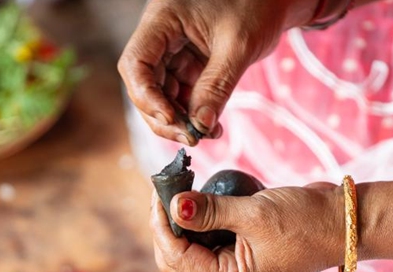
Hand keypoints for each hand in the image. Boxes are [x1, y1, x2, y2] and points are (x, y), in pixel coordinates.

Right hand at [118, 0, 317, 144]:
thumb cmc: (258, 4)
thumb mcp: (238, 45)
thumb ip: (216, 86)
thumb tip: (200, 126)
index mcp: (163, 19)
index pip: (135, 64)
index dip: (146, 96)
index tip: (170, 119)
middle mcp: (161, 36)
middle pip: (144, 84)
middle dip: (163, 115)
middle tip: (190, 137)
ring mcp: (174, 51)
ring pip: (161, 95)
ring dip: (178, 120)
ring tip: (205, 134)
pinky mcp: (188, 64)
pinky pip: (182, 95)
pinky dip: (193, 114)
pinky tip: (211, 126)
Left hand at [150, 184, 342, 271]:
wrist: (347, 221)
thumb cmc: (307, 221)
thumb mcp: (255, 213)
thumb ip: (210, 210)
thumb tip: (173, 204)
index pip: (178, 260)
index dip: (162, 227)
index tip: (159, 192)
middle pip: (178, 259)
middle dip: (167, 226)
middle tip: (165, 190)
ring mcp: (237, 270)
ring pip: (190, 249)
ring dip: (181, 222)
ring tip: (179, 190)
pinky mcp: (243, 253)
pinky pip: (209, 240)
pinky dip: (200, 221)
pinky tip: (199, 198)